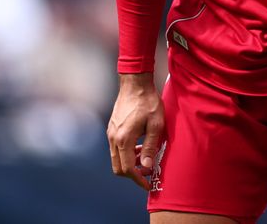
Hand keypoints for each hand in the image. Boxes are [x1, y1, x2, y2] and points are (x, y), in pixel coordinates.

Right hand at [107, 73, 164, 189]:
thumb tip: (147, 166)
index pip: (128, 169)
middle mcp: (113, 138)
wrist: (135, 83)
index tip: (149, 184)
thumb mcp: (156, 125)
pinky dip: (126, 154)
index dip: (138, 180)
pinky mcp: (112, 128)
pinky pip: (116, 149)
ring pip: (116, 159)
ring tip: (146, 159)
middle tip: (148, 173)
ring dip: (130, 163)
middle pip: (118, 168)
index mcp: (124, 139)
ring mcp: (111, 133)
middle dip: (133, 174)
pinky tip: (139, 147)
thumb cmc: (148, 102)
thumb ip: (150, 147)